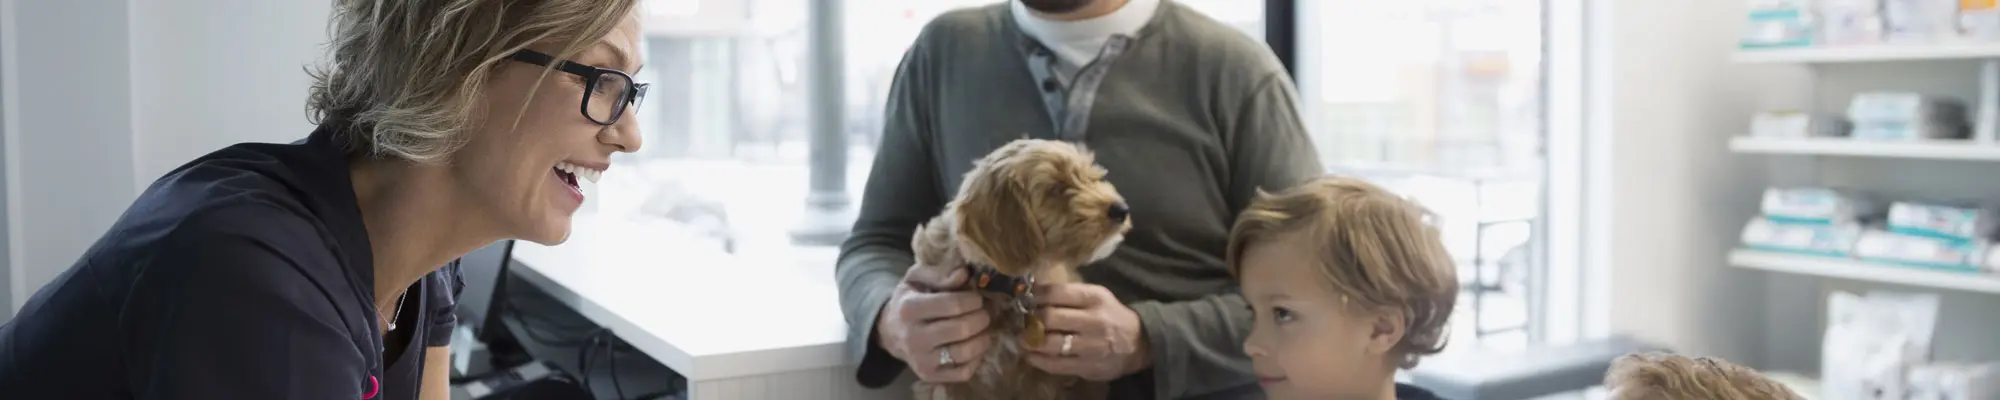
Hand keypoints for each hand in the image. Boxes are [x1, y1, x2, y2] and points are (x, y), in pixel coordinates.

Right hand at [875, 263, 992, 382]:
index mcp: (909, 309)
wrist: (891, 332)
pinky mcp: (930, 376)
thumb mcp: (916, 279)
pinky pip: (964, 372)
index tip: (977, 298)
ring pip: (965, 352)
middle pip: (962, 329)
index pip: (953, 304)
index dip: (973, 300)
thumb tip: (964, 273)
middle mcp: (913, 337)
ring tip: (983, 328)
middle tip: (984, 312)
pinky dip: (976, 359)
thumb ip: (939, 274)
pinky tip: (974, 345)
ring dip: (983, 338)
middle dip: (981, 317)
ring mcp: (921, 360)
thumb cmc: (909, 299)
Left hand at [1024, 283, 1148, 381]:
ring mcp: (1091, 346)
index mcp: (1095, 298)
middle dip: (1031, 318)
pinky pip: (1055, 364)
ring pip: (1050, 343)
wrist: (1139, 343)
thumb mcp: (1097, 297)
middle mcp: (1094, 321)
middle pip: (1050, 318)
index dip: (1035, 295)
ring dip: (1030, 341)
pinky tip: (1031, 355)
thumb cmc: (1111, 316)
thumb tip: (1034, 291)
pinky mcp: (1087, 366)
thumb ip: (1070, 295)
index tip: (1025, 297)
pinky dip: (1038, 360)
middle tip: (1022, 320)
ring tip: (1022, 339)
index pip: (1057, 293)